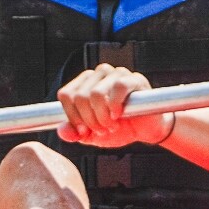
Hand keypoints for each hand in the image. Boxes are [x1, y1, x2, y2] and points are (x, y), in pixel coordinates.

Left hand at [55, 63, 172, 149]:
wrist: (146, 130)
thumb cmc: (120, 128)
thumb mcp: (93, 135)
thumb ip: (76, 133)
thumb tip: (62, 131)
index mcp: (85, 83)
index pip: (66, 94)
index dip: (72, 116)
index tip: (84, 132)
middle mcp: (99, 74)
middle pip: (80, 96)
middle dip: (89, 120)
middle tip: (102, 131)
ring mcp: (117, 74)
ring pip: (96, 93)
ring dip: (101, 116)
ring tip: (111, 125)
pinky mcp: (134, 79)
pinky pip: (118, 87)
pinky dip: (115, 106)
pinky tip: (118, 116)